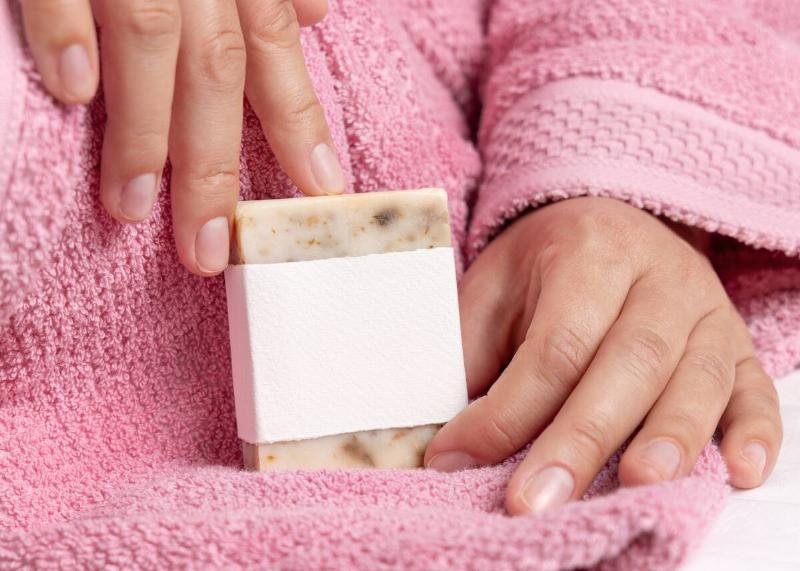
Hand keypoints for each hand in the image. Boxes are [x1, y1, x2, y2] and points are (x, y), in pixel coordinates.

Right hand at [21, 0, 344, 274]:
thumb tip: (317, 14)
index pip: (276, 55)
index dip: (302, 128)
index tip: (323, 194)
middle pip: (216, 73)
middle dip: (215, 167)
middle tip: (210, 249)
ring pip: (149, 44)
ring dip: (141, 133)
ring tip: (132, 207)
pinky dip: (69, 33)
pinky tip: (73, 93)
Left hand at [425, 197, 781, 514]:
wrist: (609, 221)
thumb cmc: (544, 265)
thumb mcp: (495, 288)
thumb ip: (473, 354)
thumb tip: (451, 440)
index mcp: (591, 252)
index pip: (554, 343)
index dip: (506, 409)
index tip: (458, 457)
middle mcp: (660, 279)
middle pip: (626, 365)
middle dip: (579, 440)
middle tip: (537, 501)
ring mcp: (708, 312)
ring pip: (695, 380)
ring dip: (669, 438)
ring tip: (638, 488)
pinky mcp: (739, 346)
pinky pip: (757, 388)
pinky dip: (753, 432)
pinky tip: (738, 471)